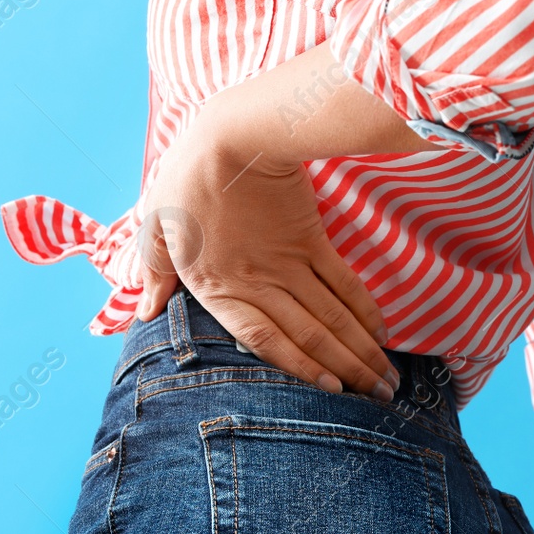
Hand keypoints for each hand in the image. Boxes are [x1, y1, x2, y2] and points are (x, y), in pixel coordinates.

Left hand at [131, 97, 398, 399]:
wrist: (231, 133)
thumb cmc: (185, 178)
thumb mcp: (153, 226)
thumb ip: (152, 272)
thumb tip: (145, 311)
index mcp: (218, 288)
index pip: (263, 340)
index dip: (299, 369)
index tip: (331, 391)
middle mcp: (259, 283)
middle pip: (309, 336)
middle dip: (347, 372)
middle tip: (378, 399)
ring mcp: (290, 262)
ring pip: (332, 316)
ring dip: (362, 350)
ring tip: (388, 380)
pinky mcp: (312, 238)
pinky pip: (344, 282)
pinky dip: (365, 310)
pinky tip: (381, 333)